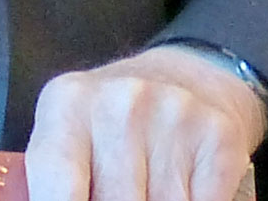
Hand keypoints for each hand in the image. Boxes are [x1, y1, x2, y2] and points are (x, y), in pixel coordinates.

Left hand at [27, 44, 264, 200]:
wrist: (182, 78)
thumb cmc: (111, 121)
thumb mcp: (69, 135)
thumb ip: (54, 178)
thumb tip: (48, 200)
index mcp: (67, 103)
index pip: (58, 188)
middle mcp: (120, 101)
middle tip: (116, 194)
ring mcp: (173, 115)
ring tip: (146, 186)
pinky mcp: (219, 135)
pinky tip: (183, 187)